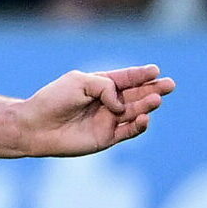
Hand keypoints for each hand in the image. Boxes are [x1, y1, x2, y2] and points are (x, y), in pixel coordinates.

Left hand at [18, 64, 174, 156]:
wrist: (36, 125)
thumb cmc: (54, 99)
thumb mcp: (79, 82)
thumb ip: (105, 86)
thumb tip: (121, 105)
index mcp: (99, 85)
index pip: (125, 78)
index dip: (141, 74)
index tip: (155, 70)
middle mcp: (106, 102)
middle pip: (136, 95)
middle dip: (153, 89)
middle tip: (170, 85)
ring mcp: (108, 120)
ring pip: (135, 112)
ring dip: (147, 105)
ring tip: (156, 99)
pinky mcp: (107, 137)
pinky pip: (129, 131)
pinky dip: (140, 125)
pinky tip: (145, 118)